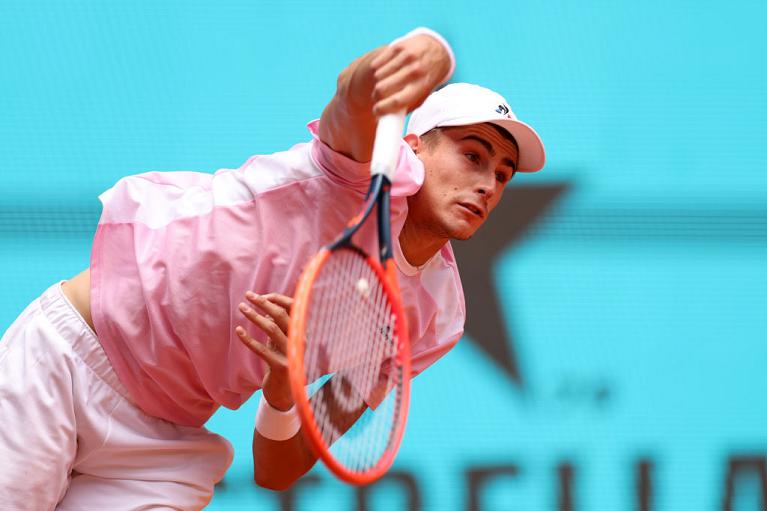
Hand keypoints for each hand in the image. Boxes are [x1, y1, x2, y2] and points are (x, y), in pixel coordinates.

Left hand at [236, 291, 294, 410]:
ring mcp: (292, 354)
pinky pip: (262, 350)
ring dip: (255, 316)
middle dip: (264, 302)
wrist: (286, 392)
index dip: (278, 298)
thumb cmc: (281, 361)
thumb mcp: (281, 340)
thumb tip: (265, 304)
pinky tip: (239, 331)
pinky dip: (249, 339)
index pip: (295, 307)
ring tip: (241, 308)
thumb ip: (278, 324)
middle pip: (283, 315)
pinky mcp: (281, 367)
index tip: (261, 295)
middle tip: (247, 295)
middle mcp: (300, 340)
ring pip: (272, 329)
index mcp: (302, 331)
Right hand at [369, 34, 451, 115]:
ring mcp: (406, 57)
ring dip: (378, 82)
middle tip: (377, 98)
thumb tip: (384, 120)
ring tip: (385, 82)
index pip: (397, 101)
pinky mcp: (398, 46)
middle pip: (383, 88)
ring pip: (378, 76)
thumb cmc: (425, 78)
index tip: (376, 111)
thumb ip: (406, 106)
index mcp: (421, 86)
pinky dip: (377, 70)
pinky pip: (377, 64)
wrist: (436, 49)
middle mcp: (415, 71)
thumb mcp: (422, 94)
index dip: (382, 109)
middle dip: (376, 96)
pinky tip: (385, 71)